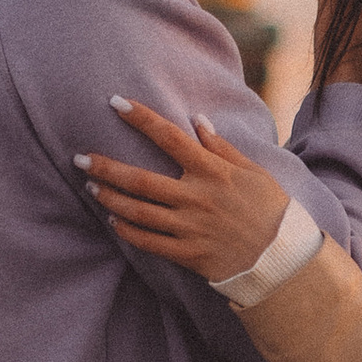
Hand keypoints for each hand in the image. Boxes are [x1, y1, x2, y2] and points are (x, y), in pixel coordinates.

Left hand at [78, 102, 290, 278]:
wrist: (281, 258)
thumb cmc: (271, 210)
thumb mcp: (254, 171)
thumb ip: (222, 147)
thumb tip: (196, 121)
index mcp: (213, 172)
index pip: (169, 137)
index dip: (141, 118)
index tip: (116, 102)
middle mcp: (196, 198)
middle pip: (140, 179)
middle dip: (106, 167)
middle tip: (79, 158)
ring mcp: (189, 227)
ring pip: (138, 211)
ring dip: (110, 198)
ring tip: (92, 186)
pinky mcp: (187, 254)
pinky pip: (148, 242)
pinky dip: (127, 231)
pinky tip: (113, 221)